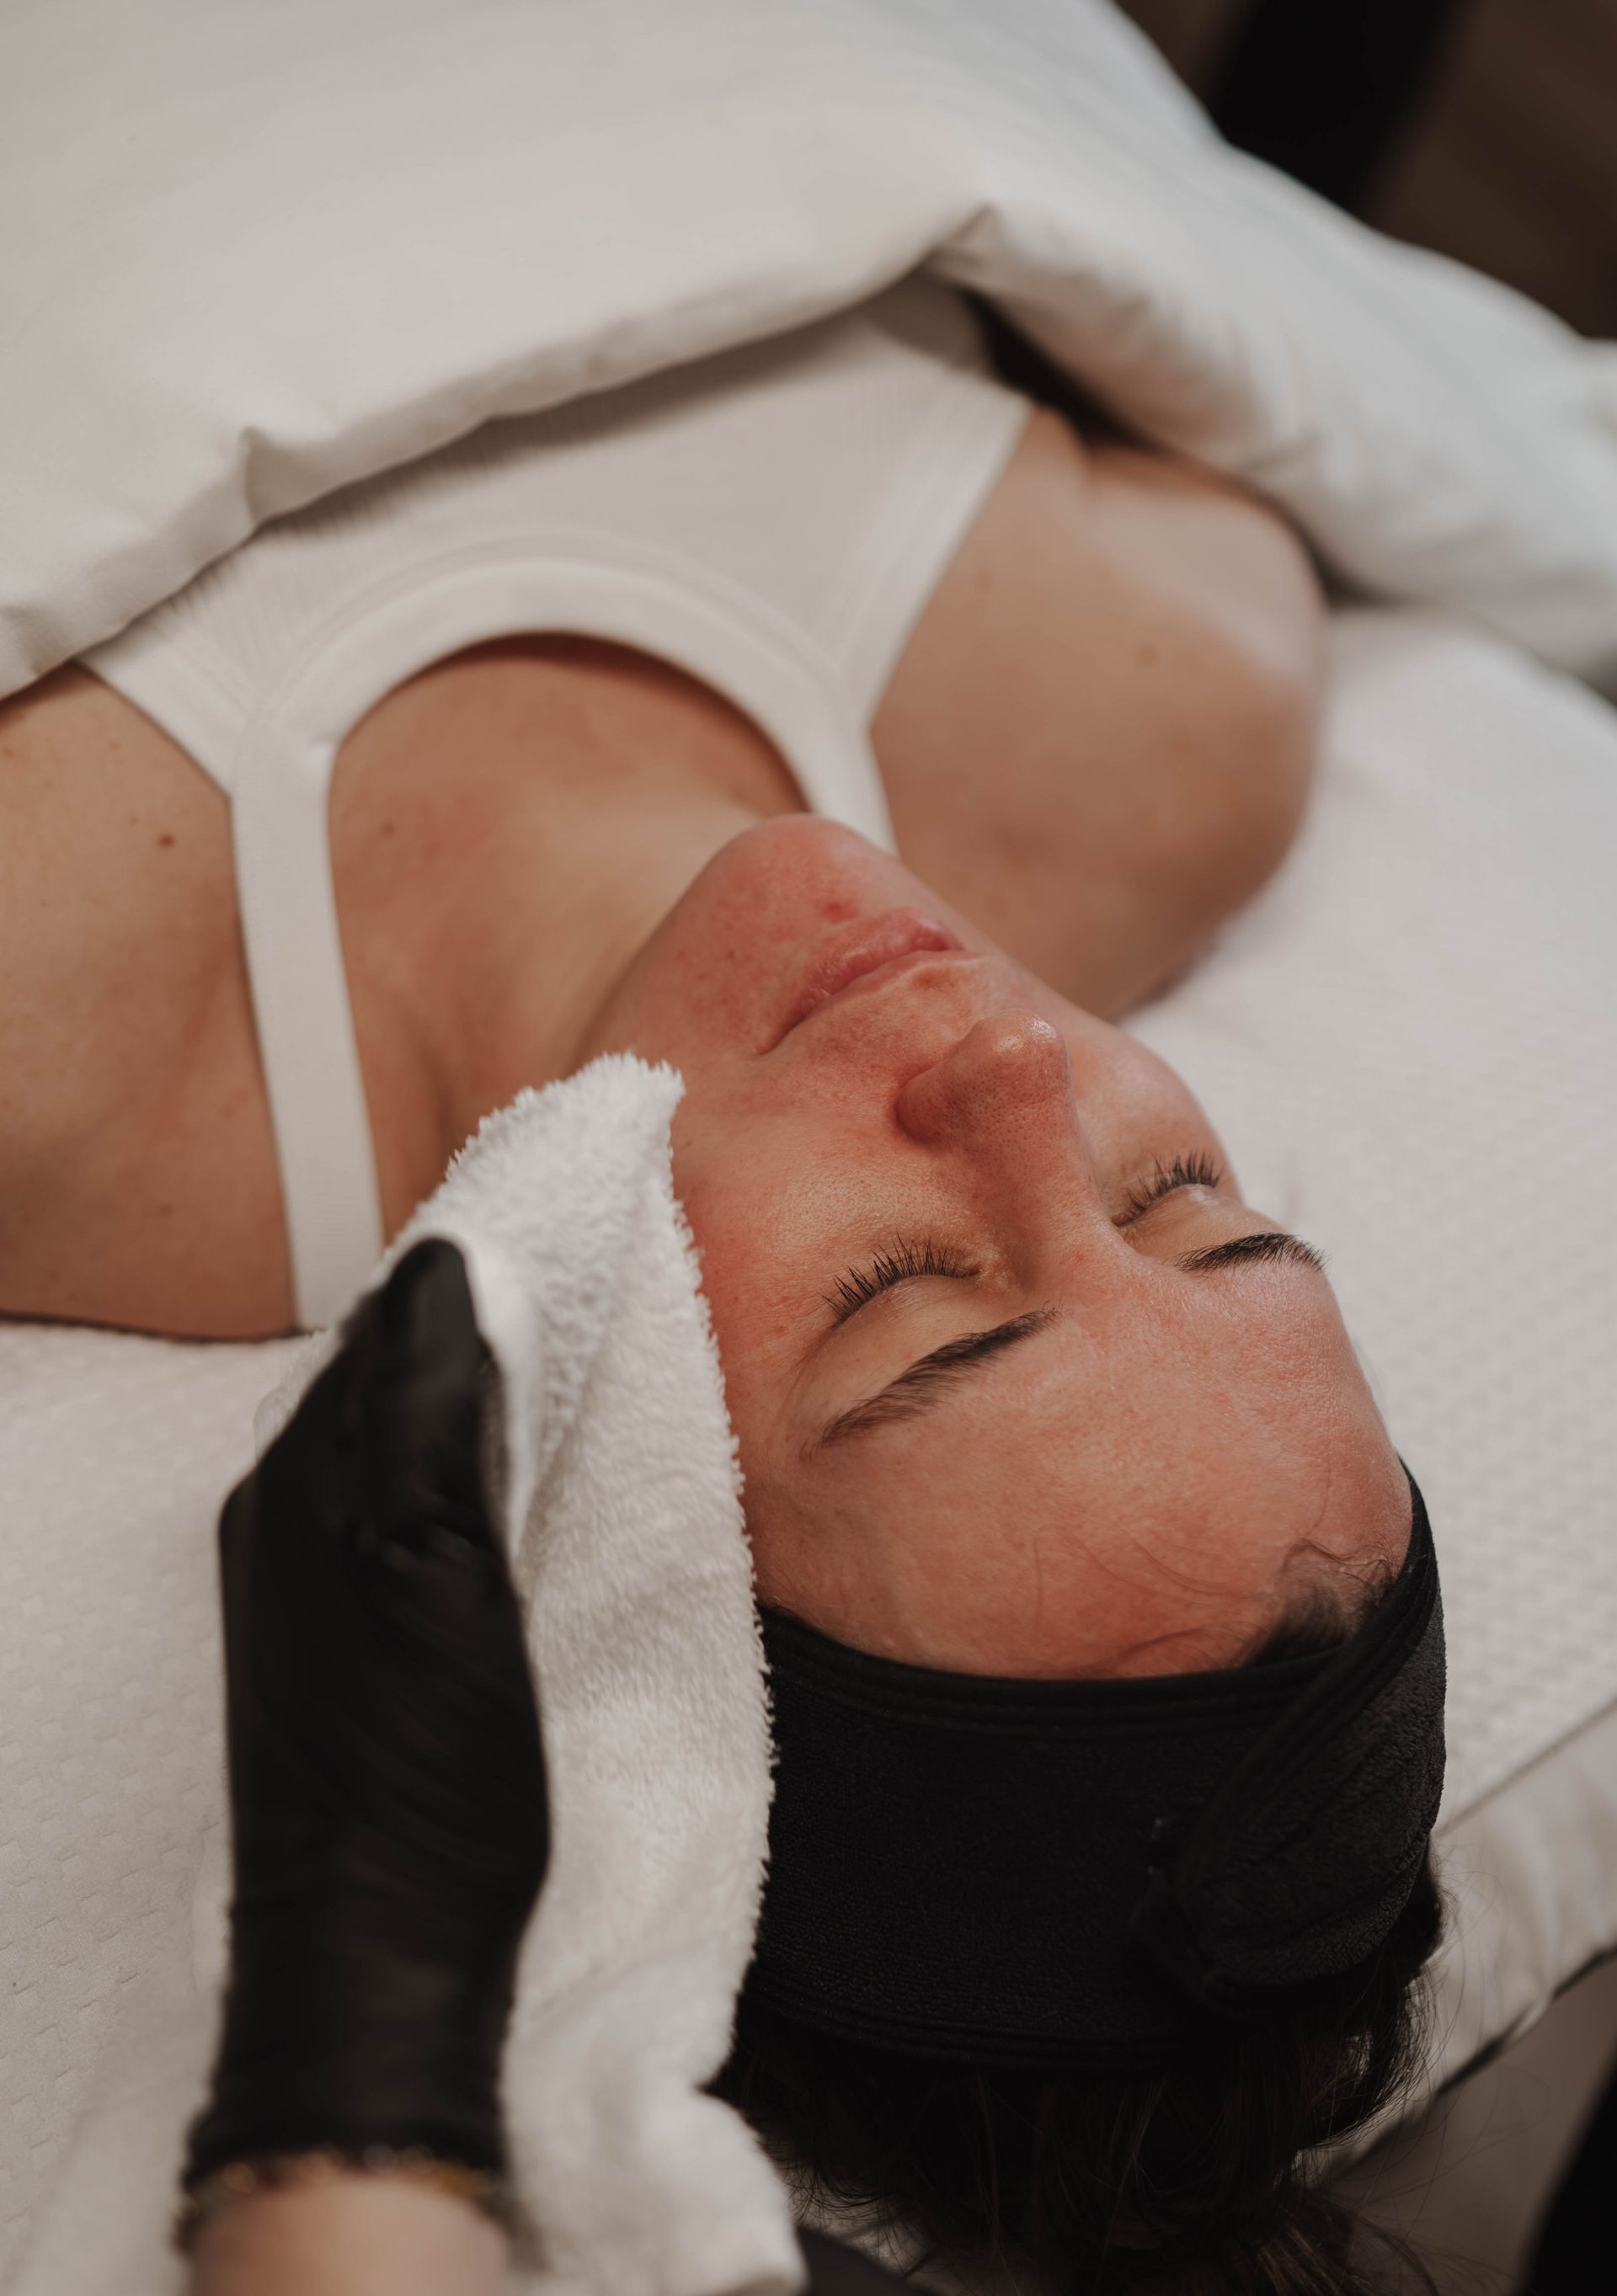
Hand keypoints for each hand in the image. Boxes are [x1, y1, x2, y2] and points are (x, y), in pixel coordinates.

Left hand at [185, 1239, 547, 2190]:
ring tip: (567, 1301)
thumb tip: (450, 1265)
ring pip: (394, 1415)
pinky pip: (402, 1481)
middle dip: (479, 1286)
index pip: (394, 1314)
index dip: (484, 1243)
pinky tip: (515, 1436)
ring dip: (472, 1353)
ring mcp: (313, 1571)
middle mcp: (287, 1510)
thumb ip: (429, 1415)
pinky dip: (464, 1429)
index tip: (576, 1172)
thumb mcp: (436, 1574)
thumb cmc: (419, 1776)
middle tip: (587, 1217)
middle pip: (387, 1356)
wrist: (375, 1956)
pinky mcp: (353, 1624)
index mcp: (302, 1484)